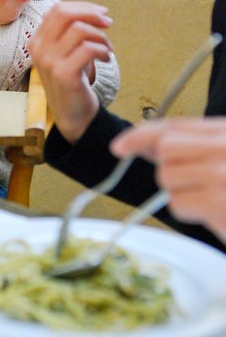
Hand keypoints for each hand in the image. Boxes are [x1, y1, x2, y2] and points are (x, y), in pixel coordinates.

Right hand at [28, 1, 112, 142]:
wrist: (72, 114)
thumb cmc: (73, 79)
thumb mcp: (66, 52)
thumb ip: (71, 31)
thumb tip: (93, 10)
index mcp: (37, 40)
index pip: (58, 10)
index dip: (83, 7)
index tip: (101, 13)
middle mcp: (38, 49)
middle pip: (65, 14)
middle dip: (91, 14)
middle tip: (108, 23)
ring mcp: (49, 62)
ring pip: (80, 30)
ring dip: (101, 37)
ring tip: (107, 49)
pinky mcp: (63, 74)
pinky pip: (88, 49)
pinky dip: (103, 51)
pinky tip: (106, 58)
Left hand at [110, 117, 225, 242]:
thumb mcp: (222, 153)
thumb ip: (190, 145)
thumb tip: (145, 144)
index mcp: (224, 131)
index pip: (174, 126)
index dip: (141, 134)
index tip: (120, 146)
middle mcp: (224, 146)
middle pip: (165, 150)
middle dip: (170, 168)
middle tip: (194, 181)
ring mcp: (223, 174)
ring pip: (168, 178)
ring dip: (181, 192)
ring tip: (211, 197)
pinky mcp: (220, 203)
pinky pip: (179, 204)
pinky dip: (190, 211)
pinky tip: (215, 211)